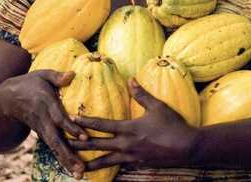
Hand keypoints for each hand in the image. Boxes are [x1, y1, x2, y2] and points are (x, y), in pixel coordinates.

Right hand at [0, 70, 87, 177]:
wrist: (5, 100)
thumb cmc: (29, 83)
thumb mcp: (41, 75)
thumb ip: (57, 76)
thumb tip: (72, 74)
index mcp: (45, 104)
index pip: (59, 118)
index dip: (71, 128)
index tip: (84, 137)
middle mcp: (43, 120)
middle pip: (56, 140)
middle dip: (68, 154)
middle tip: (80, 168)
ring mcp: (41, 129)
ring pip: (54, 147)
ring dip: (66, 161)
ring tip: (79, 175)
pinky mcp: (42, 134)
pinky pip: (53, 147)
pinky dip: (62, 158)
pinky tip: (73, 169)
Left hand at [69, 78, 198, 171]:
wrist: (187, 147)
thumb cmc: (173, 125)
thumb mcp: (158, 107)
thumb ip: (142, 94)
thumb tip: (131, 80)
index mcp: (129, 128)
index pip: (102, 125)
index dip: (86, 121)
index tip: (71, 119)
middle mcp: (126, 144)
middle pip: (97, 145)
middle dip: (79, 144)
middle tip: (63, 144)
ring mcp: (131, 157)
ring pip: (105, 161)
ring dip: (89, 163)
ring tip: (76, 166)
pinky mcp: (137, 164)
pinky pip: (118, 167)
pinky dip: (107, 169)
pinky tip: (101, 170)